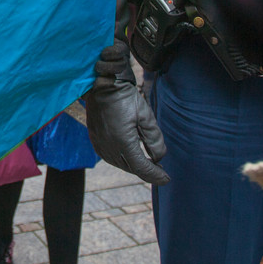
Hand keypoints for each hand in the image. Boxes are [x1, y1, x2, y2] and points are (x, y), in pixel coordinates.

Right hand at [85, 41, 168, 185]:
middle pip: (131, 168)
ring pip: (120, 164)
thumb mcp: (145, 116)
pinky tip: (131, 156)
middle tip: (161, 173)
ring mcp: (100, 144)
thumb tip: (158, 158)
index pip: (141, 167)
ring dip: (135, 167)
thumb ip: (154, 139)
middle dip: (147, 172)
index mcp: (123, 142)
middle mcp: (109, 147)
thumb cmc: (125, 97)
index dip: (155, 175)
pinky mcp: (95, 140)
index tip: (166, 179)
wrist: (102, 84)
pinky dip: (123, 160)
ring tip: (149, 165)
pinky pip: (110, 157)